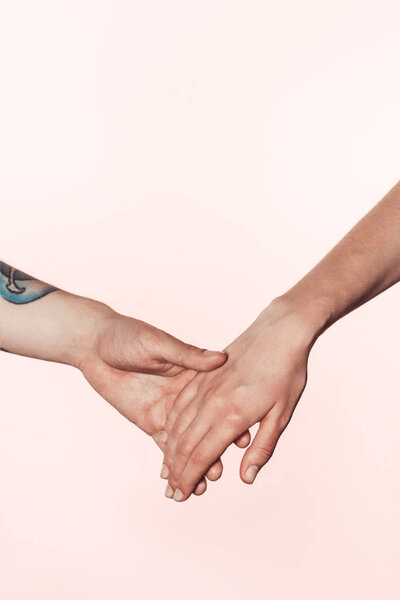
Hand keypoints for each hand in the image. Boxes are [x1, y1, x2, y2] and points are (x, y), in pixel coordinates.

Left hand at [79, 308, 227, 494]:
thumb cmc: (128, 336)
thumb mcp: (157, 344)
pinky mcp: (151, 422)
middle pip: (206, 427)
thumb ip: (187, 355)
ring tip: (207, 483)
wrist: (95, 345)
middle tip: (220, 472)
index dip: (232, 419)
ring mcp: (169, 411)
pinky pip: (165, 447)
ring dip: (199, 464)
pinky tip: (180, 482)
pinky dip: (173, 465)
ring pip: (188, 443)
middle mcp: (186, 396)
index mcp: (193, 374)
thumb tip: (220, 358)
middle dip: (215, 450)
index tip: (243, 438)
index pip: (218, 400)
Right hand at [162, 297, 315, 500]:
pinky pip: (179, 404)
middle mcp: (212, 402)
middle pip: (184, 444)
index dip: (189, 478)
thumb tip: (246, 476)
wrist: (279, 331)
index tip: (181, 494)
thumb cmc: (285, 372)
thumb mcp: (281, 414)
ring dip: (170, 451)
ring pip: (178, 425)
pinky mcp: (202, 375)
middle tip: (170, 492)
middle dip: (176, 471)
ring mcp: (204, 386)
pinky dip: (171, 425)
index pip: (202, 456)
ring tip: (167, 470)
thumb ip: (262, 447)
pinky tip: (170, 435)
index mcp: (232, 415)